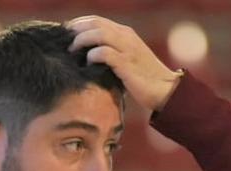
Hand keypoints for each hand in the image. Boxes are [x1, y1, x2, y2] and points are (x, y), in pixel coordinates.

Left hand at [66, 16, 182, 111]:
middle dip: (76, 29)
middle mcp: (126, 37)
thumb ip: (112, 52)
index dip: (79, 24)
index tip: (66, 34)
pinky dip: (92, 55)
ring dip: (81, 40)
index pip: (97, 20)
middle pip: (95, 23)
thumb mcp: (128, 59)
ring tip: (72, 51)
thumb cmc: (144, 79)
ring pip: (98, 33)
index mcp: (126, 33)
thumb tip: (86, 55)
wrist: (165, 90)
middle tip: (64, 41)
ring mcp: (127, 49)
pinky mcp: (127, 63)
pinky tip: (88, 63)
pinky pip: (104, 53)